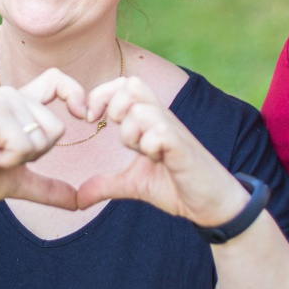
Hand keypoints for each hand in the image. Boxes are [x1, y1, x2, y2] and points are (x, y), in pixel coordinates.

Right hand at [0, 68, 88, 210]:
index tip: (83, 115)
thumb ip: (49, 187)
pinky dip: (8, 160)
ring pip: (43, 138)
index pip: (56, 80)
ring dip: (20, 158)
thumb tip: (78, 202)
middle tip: (3, 154)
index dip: (76, 93)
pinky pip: (25, 145)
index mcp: (20, 104)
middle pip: (57, 127)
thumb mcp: (19, 180)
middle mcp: (12, 95)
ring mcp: (3, 101)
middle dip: (37, 154)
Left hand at [77, 77, 250, 226]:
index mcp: (149, 119)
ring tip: (139, 152)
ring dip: (131, 132)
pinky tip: (155, 160)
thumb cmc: (176, 185)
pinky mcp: (183, 148)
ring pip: (142, 109)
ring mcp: (173, 131)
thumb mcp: (133, 184)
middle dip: (114, 107)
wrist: (211, 204)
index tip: (90, 120)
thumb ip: (106, 184)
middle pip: (132, 84)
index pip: (123, 84)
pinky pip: (160, 132)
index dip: (102, 94)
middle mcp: (161, 118)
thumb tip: (78, 198)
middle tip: (113, 133)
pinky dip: (150, 146)